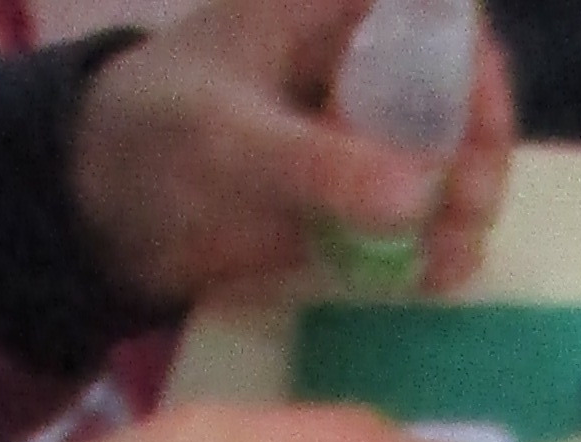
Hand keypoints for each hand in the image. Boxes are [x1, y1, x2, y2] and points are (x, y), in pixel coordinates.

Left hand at [71, 0, 517, 313]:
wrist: (101, 209)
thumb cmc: (151, 135)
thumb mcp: (229, 140)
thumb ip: (320, 164)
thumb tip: (421, 194)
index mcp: (327, 12)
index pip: (433, 11)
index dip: (469, 57)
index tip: (477, 123)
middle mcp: (360, 66)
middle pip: (458, 89)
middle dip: (479, 147)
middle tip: (468, 207)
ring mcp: (362, 137)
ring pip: (451, 158)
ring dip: (466, 206)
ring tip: (448, 255)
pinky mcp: (355, 204)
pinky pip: (421, 218)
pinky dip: (437, 246)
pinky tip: (433, 276)